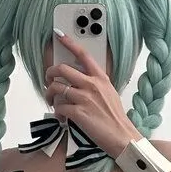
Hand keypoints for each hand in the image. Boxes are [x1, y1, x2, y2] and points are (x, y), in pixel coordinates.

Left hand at [44, 30, 141, 158]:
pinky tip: (62, 117)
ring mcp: (84, 98)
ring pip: (56, 88)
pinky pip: (59, 107)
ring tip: (52, 102)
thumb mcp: (109, 92)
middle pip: (62, 69)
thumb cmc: (115, 117)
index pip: (83, 55)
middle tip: (49, 80)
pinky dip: (57, 113)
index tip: (58, 35)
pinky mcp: (78, 113)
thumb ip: (95, 83)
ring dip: (49, 95)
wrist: (121, 135)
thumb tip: (79, 81)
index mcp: (100, 78)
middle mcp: (92, 84)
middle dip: (49, 74)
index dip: (68, 43)